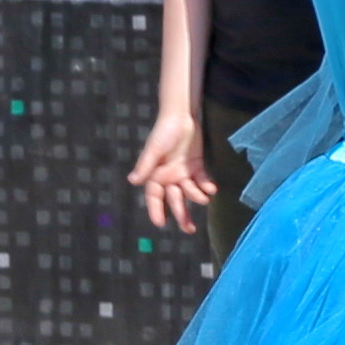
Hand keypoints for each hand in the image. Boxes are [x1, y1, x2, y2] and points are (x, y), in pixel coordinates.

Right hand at [127, 112, 212, 232]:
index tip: (160, 224)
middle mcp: (169, 176)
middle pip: (175, 200)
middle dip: (182, 214)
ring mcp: (183, 172)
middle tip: (189, 229)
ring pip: (189, 192)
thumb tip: (132, 181)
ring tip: (204, 197)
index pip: (154, 197)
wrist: (182, 116)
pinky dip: (206, 186)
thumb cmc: (164, 131)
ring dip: (197, 196)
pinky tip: (211, 188)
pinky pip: (201, 180)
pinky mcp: (196, 166)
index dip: (156, 210)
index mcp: (156, 174)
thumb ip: (145, 166)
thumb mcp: (154, 149)